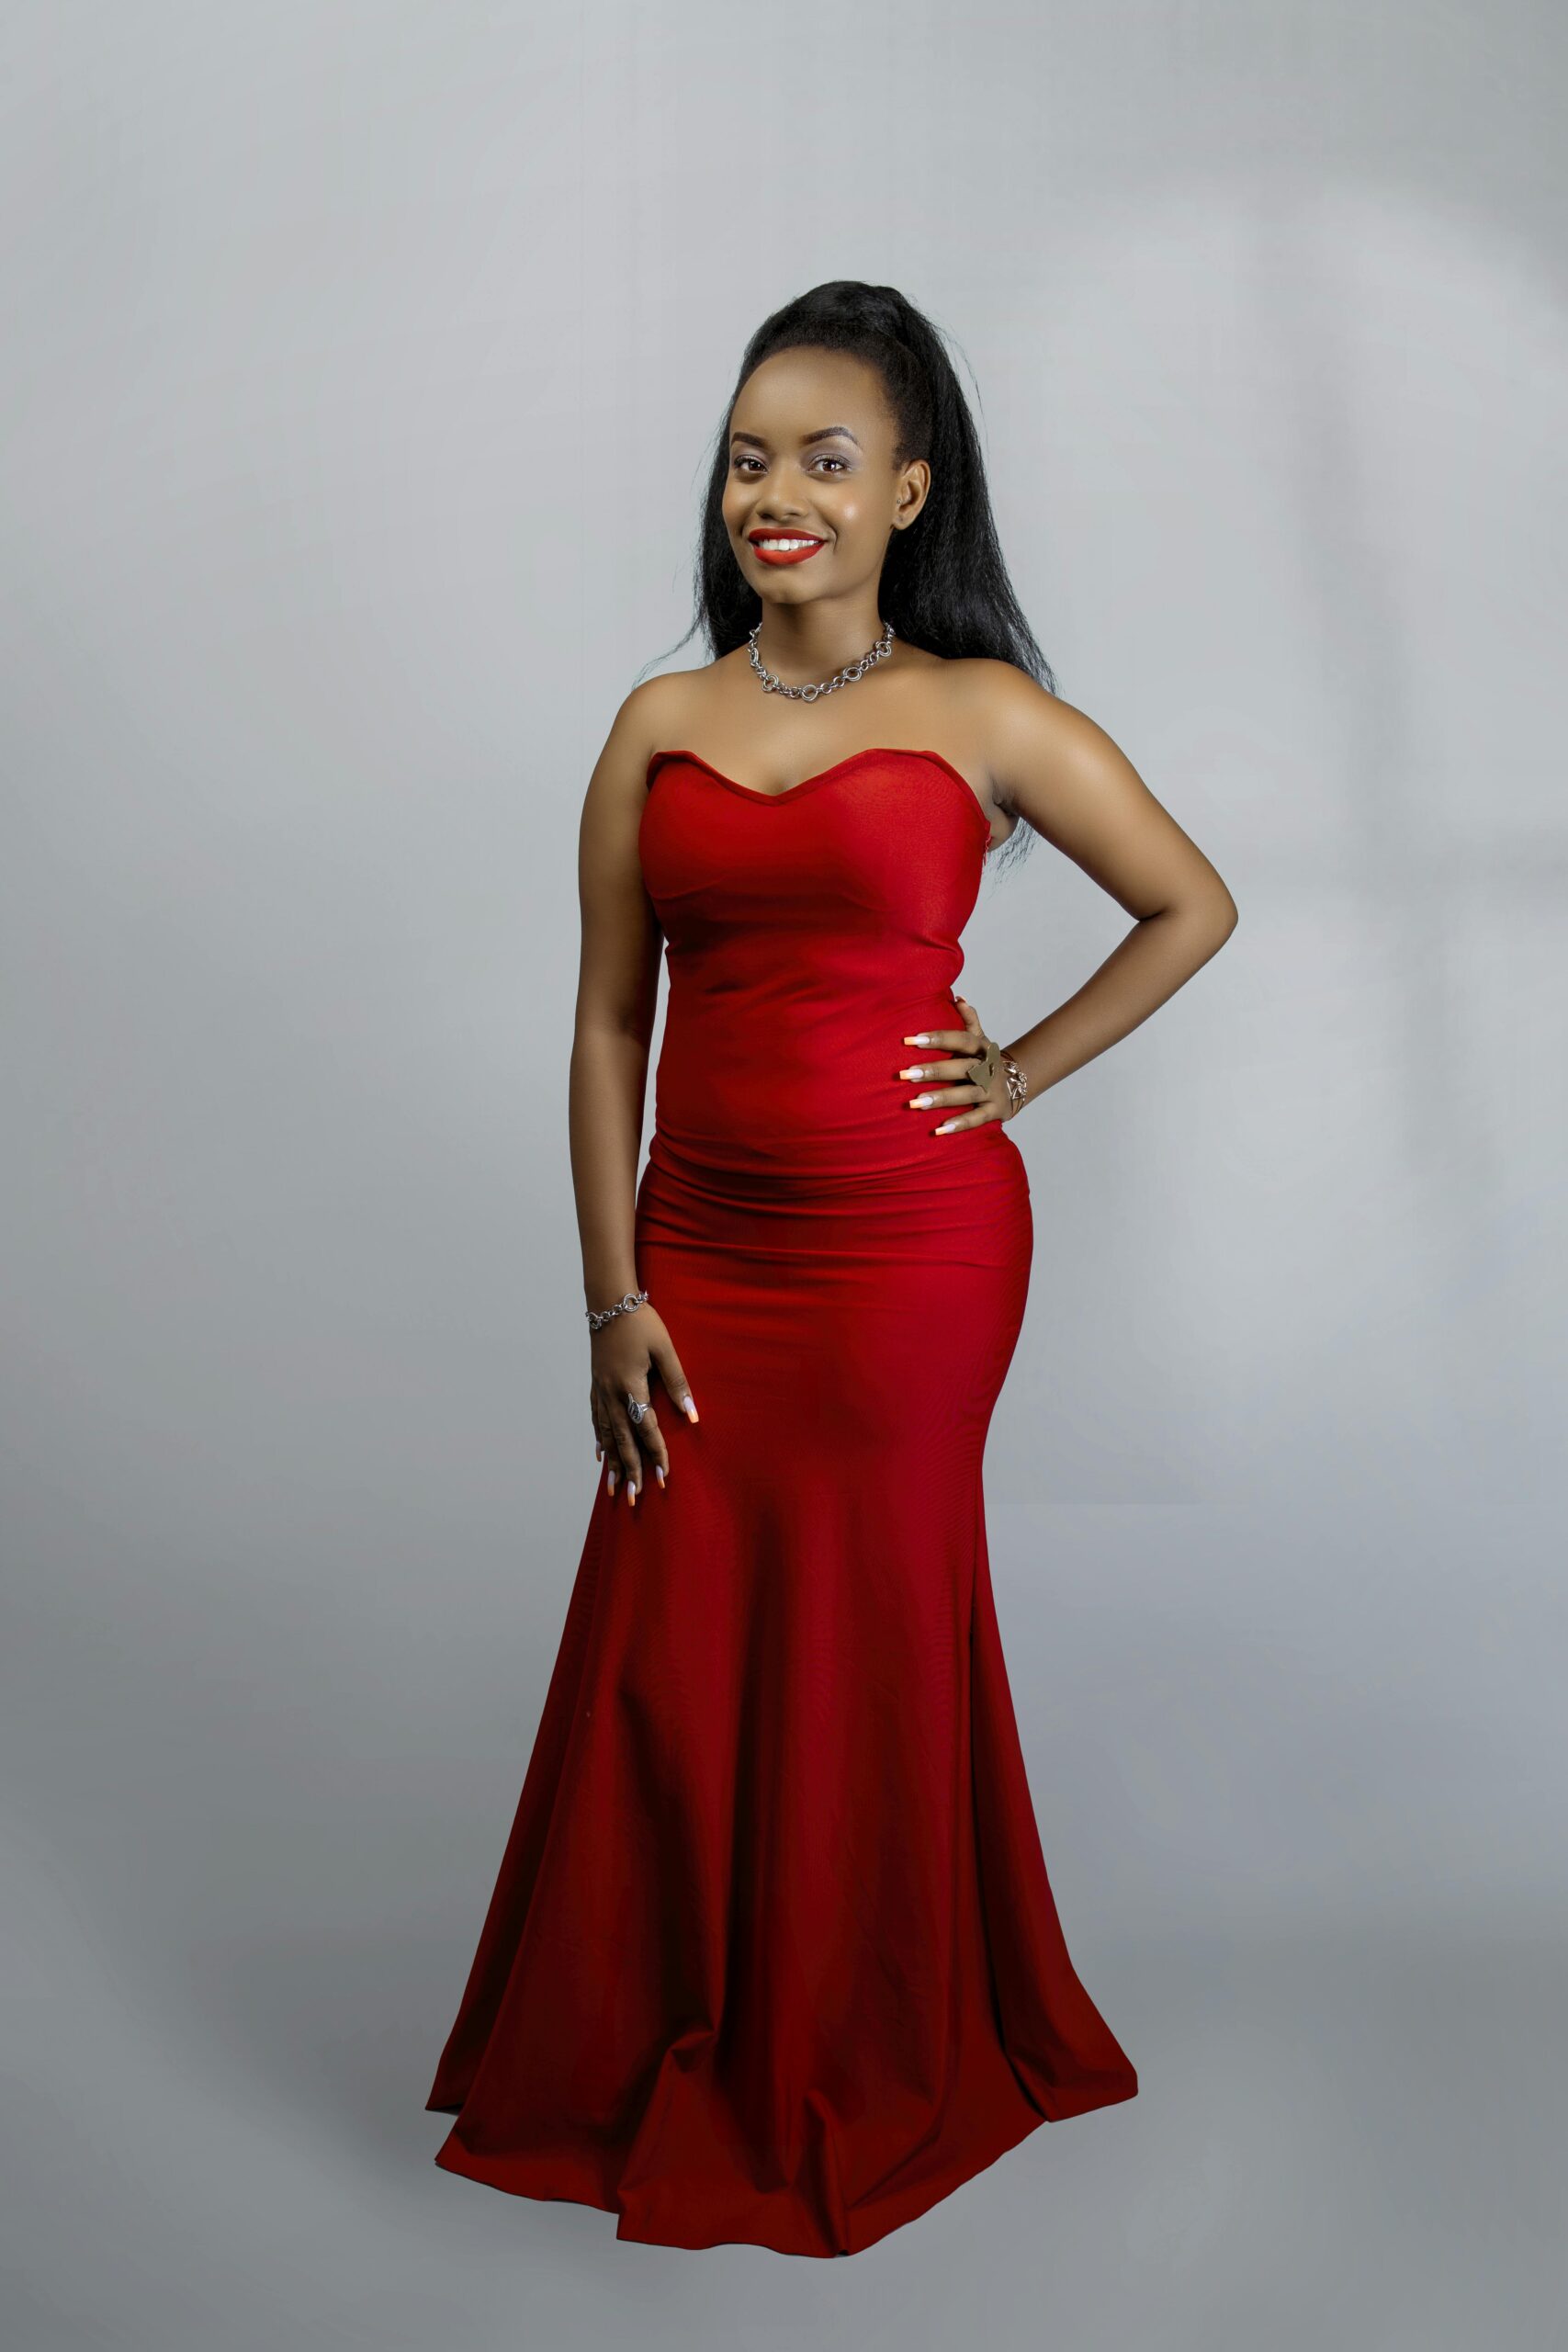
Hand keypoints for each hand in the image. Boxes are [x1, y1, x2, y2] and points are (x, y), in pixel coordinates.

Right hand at [588, 1304, 695, 1502]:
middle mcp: (612, 1393)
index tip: (663, 1477)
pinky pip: (596, 1420)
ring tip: (615, 1487)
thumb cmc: (642, 1323)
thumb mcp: (665, 1349)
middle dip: (630, 1470)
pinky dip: (599, 1440)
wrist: (609, 1301)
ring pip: (606, 1435)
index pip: (646, 1428)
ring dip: (612, 1463)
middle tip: (634, 1497)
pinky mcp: (595, 1384)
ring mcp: (600, 1390)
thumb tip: (692, 1415)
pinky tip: (601, 1456)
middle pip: (622, 1440)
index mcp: (631, 1385)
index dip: (656, 1453)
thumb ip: (678, 1382)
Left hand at [899, 993, 1016, 1131]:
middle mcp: (988, 1068)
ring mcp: (993, 1091)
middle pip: (961, 1068)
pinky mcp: (995, 1111)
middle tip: (906, 1074)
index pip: (960, 1039)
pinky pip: (977, 1119)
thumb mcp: (981, 1039)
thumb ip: (970, 1020)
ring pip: (967, 1094)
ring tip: (916, 1103)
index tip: (911, 1040)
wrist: (1018, 1083)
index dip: (938, 1038)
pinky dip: (960, 1124)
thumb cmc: (986, 1060)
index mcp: (982, 1048)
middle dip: (933, 1071)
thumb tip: (958, 998)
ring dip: (941, 1098)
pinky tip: (940, 1129)